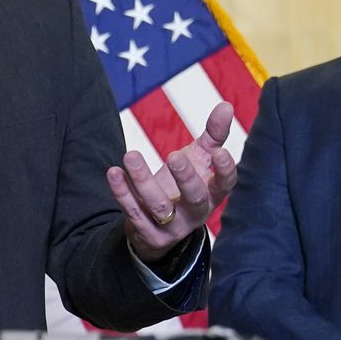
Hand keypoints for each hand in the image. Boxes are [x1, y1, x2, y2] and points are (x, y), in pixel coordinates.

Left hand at [107, 101, 236, 261]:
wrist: (157, 227)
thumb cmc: (182, 185)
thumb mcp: (199, 160)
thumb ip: (213, 135)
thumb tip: (226, 105)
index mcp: (212, 194)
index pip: (225, 185)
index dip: (225, 170)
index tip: (219, 151)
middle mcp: (196, 213)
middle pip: (195, 198)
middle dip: (186, 178)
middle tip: (174, 156)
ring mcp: (172, 227)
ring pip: (159, 206)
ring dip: (144, 181)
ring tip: (130, 155)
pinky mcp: (148, 234)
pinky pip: (134, 213)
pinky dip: (122, 193)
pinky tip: (114, 172)